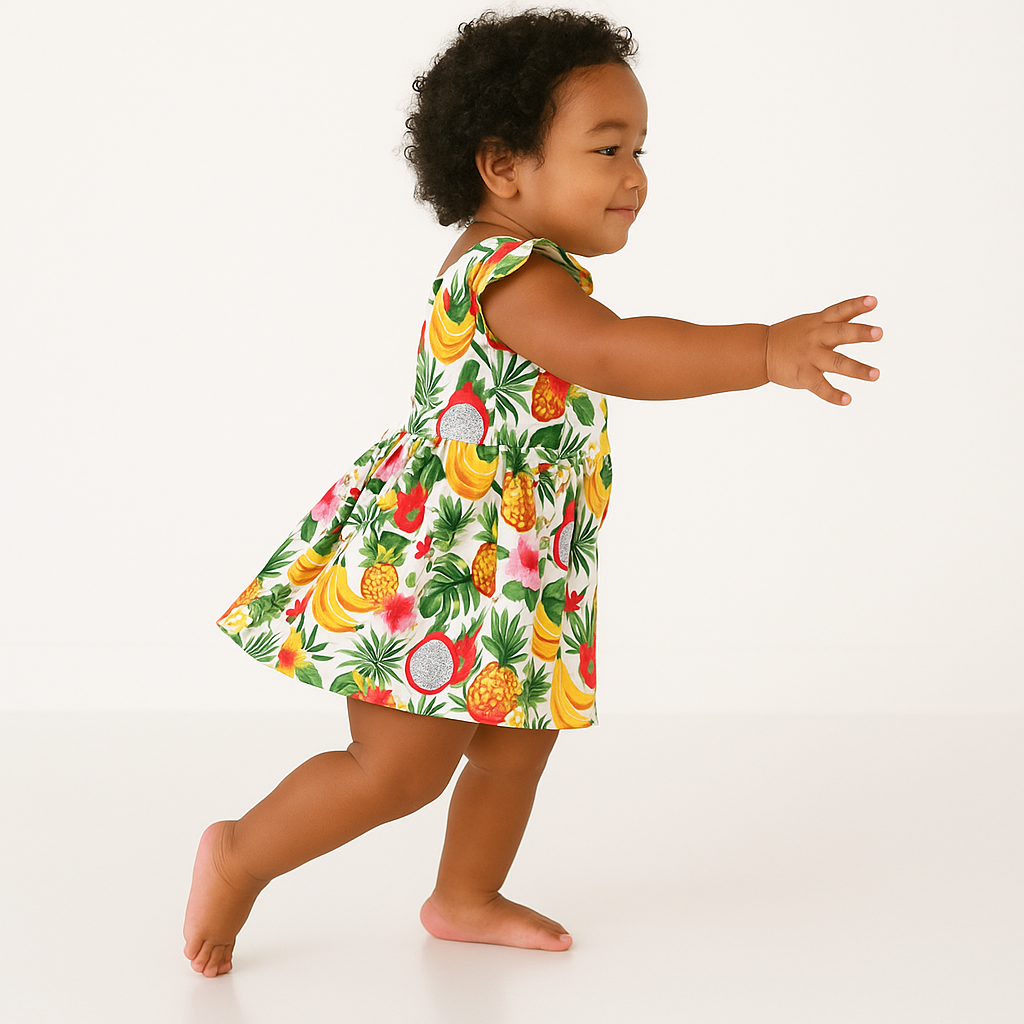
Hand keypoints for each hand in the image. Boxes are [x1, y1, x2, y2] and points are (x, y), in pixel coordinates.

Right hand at [766, 295, 881, 404]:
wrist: (761, 351)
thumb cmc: (792, 335)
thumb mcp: (813, 321)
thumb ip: (839, 318)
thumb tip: (865, 304)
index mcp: (819, 322)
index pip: (840, 311)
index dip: (856, 305)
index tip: (874, 301)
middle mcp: (816, 338)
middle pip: (840, 333)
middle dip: (859, 333)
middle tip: (879, 333)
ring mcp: (809, 357)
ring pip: (836, 362)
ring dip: (856, 369)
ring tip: (875, 375)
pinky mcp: (803, 375)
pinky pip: (820, 386)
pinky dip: (833, 394)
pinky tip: (847, 400)